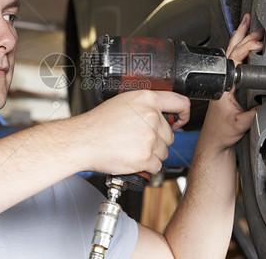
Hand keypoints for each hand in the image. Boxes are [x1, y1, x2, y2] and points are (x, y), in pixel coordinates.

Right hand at [73, 90, 189, 174]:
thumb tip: (164, 116)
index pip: (180, 103)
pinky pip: (157, 165)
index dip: (183, 114)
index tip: (179, 120)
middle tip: (137, 139)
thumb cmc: (98, 124)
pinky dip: (146, 166)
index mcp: (146, 99)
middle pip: (170, 134)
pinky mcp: (145, 157)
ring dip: (151, 153)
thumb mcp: (123, 102)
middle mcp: (151, 116)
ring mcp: (149, 137)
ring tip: (131, 148)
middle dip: (157, 139)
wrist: (82, 141)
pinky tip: (131, 157)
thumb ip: (146, 106)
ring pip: (164, 151)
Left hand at [201, 14, 263, 149]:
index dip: (247, 49)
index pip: (234, 60)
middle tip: (253, 24)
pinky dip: (238, 50)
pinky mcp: (225, 85)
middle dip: (243, 36)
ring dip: (239, 39)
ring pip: (230, 55)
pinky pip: (232, 62)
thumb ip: (253, 113)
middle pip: (231, 52)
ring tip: (246, 25)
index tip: (259, 43)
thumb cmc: (222, 133)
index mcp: (223, 86)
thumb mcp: (241, 123)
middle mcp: (221, 81)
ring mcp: (222, 82)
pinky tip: (243, 45)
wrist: (214, 141)